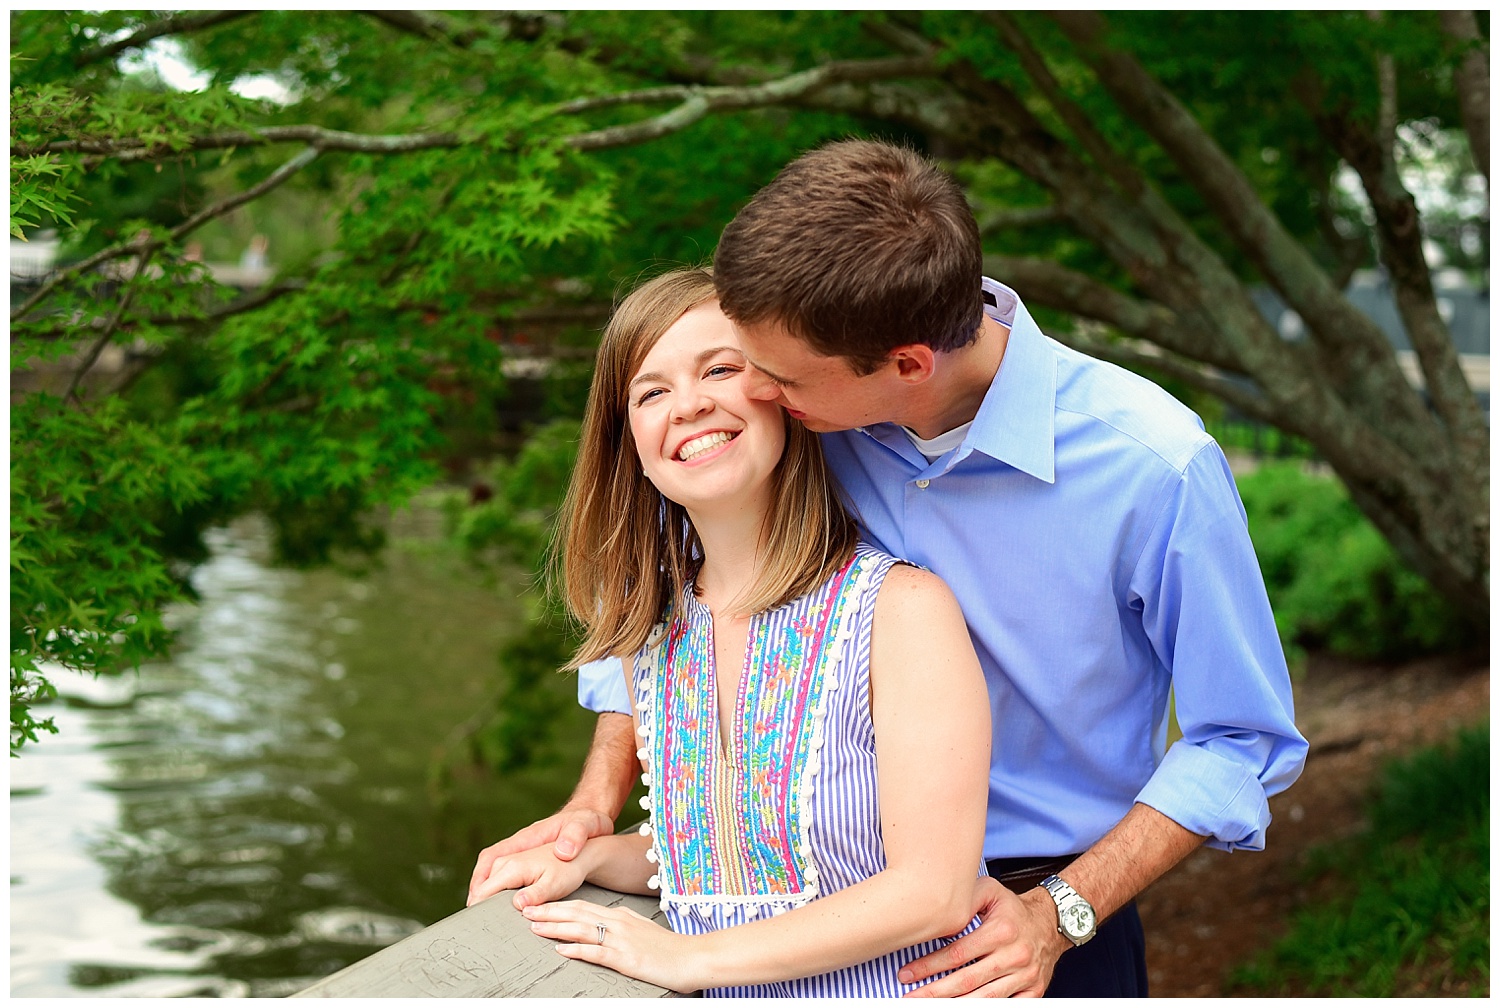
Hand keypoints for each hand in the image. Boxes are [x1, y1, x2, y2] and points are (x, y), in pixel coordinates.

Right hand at [468, 805, 613, 902]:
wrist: (591, 815)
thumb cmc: (586, 823)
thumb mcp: (584, 829)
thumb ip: (573, 839)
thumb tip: (561, 854)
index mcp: (526, 842)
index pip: (492, 864)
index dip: (481, 886)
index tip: (475, 907)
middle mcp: (519, 847)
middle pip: (487, 868)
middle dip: (477, 891)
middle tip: (472, 915)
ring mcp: (523, 852)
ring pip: (493, 869)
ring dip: (484, 888)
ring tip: (482, 912)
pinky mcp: (529, 858)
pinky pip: (505, 871)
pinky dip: (497, 886)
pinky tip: (502, 902)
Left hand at [522, 898, 698, 992]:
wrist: (692, 957)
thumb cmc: (668, 947)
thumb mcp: (642, 928)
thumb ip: (621, 926)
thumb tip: (601, 927)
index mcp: (620, 916)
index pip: (583, 906)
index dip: (558, 905)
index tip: (538, 904)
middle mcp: (618, 923)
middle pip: (577, 913)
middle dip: (549, 911)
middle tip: (526, 910)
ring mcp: (622, 939)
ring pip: (581, 929)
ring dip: (556, 927)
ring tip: (535, 926)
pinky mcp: (626, 958)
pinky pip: (596, 952)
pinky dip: (577, 949)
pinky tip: (562, 949)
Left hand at [898, 877, 1067, 996]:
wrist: (1052, 922)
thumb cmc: (1014, 909)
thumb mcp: (990, 891)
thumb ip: (965, 899)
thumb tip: (939, 913)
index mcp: (1000, 931)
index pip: (958, 954)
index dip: (929, 966)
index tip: (908, 973)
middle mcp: (1014, 955)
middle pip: (967, 981)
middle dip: (935, 991)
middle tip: (911, 996)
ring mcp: (1025, 976)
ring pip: (985, 998)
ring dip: (955, 1005)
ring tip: (930, 1005)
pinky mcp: (1034, 990)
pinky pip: (1008, 1006)